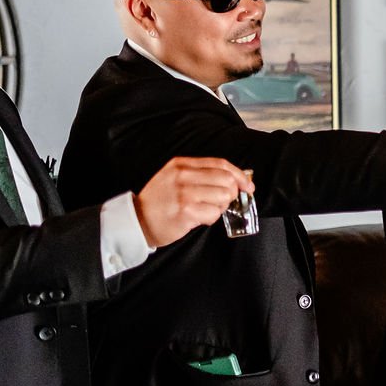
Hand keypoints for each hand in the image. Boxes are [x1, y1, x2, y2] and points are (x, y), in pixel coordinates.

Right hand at [133, 157, 252, 247]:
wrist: (137, 221)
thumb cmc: (160, 201)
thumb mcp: (175, 177)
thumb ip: (200, 174)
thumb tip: (236, 179)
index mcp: (181, 164)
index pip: (220, 164)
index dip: (239, 175)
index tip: (248, 185)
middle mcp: (183, 175)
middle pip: (226, 179)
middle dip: (231, 193)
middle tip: (223, 202)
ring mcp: (184, 193)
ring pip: (223, 197)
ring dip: (220, 207)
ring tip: (205, 210)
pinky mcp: (186, 211)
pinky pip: (214, 214)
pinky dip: (211, 218)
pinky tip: (198, 218)